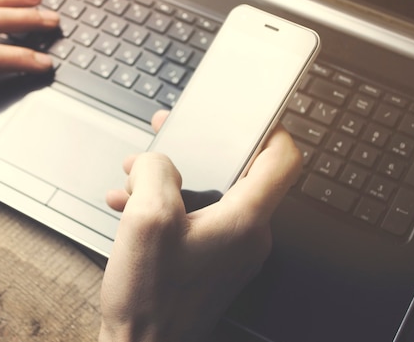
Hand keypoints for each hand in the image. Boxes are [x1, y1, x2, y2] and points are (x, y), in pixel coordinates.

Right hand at [99, 111, 301, 341]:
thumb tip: (156, 162)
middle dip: (198, 148)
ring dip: (171, 179)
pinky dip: (167, 205)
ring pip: (209, 194)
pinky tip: (131, 206)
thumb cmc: (150, 298)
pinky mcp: (210, 259)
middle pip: (238, 171)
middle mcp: (246, 234)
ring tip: (135, 177)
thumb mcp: (146, 219)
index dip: (270, 128)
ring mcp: (229, 249)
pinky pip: (195, 217)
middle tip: (170, 136)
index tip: (249, 115)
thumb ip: (155, 173)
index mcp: (244, 220)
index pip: (282, 160)